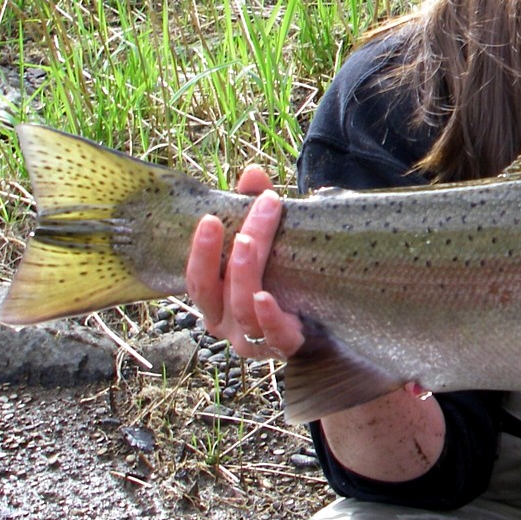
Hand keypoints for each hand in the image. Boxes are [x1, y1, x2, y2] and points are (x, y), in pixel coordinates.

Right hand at [184, 167, 303, 360]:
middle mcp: (226, 323)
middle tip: (255, 209)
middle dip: (225, 249)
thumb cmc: (284, 279)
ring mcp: (253, 339)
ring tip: (249, 239)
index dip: (200, 250)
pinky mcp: (283, 347)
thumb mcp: (267, 243)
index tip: (211, 216)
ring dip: (244, 271)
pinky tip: (266, 297)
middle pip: (216, 289)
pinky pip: (271, 335)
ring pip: (241, 307)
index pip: (197, 279)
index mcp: (214, 300)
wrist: (323, 327)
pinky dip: (266, 317)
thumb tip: (252, 172)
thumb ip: (256, 208)